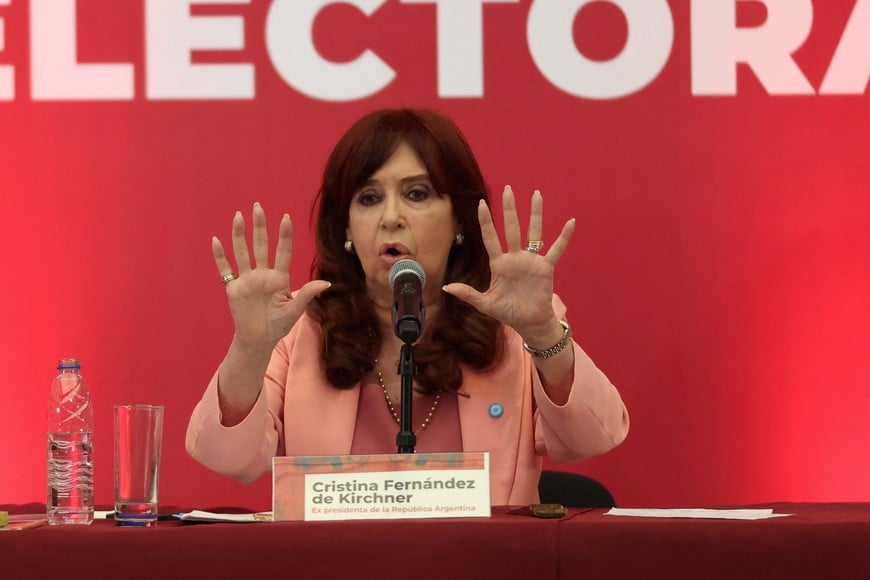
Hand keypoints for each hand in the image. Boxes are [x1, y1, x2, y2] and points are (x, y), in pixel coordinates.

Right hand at [212, 202, 329, 353]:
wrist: (259, 340)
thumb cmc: (278, 325)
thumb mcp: (295, 310)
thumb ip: (306, 294)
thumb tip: (326, 283)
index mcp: (279, 278)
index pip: (283, 252)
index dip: (284, 235)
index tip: (286, 217)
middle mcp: (263, 274)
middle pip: (261, 245)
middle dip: (260, 227)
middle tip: (258, 207)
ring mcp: (247, 280)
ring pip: (242, 252)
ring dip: (240, 235)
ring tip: (238, 216)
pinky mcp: (234, 288)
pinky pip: (225, 269)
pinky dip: (220, 256)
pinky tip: (216, 240)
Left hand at [442, 186, 574, 342]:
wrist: (529, 323)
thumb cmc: (507, 312)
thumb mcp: (485, 304)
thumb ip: (468, 294)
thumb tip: (446, 287)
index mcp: (499, 264)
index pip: (490, 238)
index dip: (486, 221)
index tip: (481, 203)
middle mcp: (515, 258)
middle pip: (511, 228)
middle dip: (509, 209)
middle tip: (508, 189)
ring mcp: (531, 261)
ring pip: (534, 232)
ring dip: (535, 214)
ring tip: (537, 194)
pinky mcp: (546, 268)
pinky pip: (556, 249)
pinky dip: (564, 237)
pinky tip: (570, 222)